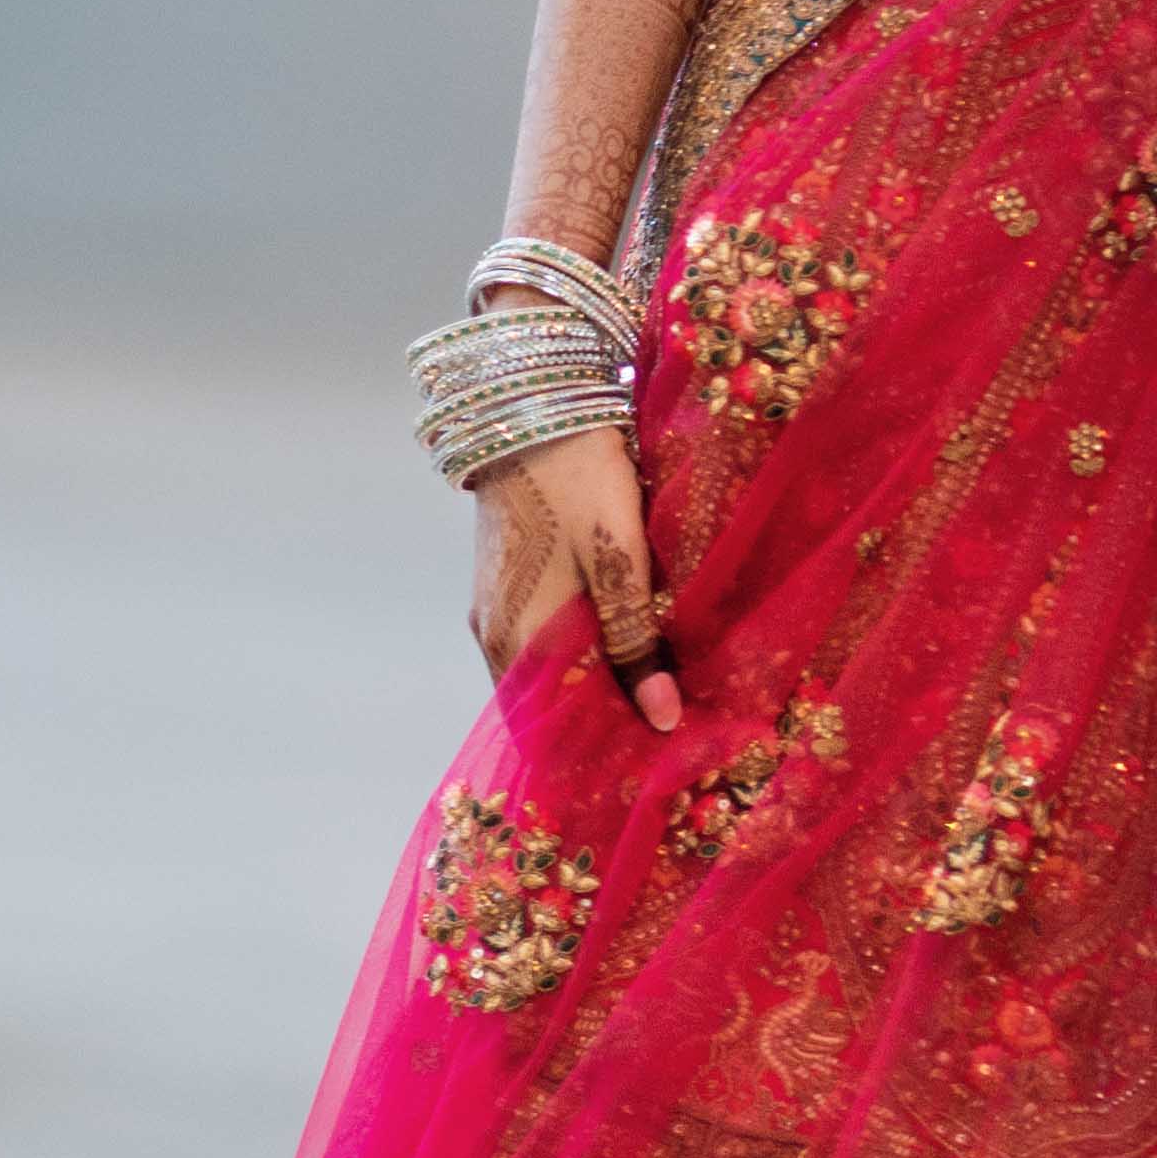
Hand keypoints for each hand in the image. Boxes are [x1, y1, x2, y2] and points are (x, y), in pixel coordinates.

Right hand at [470, 422, 682, 737]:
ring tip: (651, 693)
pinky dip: (575, 653)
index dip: (601, 745)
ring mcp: (495, 607)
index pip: (553, 727)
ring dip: (589, 684)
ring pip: (543, 670)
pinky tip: (618, 646)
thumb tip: (660, 719)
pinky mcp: (504, 581)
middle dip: (599, 719)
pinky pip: (539, 639)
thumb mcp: (618, 557)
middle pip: (546, 703)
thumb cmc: (579, 480)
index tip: (652, 754)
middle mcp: (495, 636)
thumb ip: (635, 638)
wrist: (531, 403)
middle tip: (662, 728)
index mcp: (518, 641)